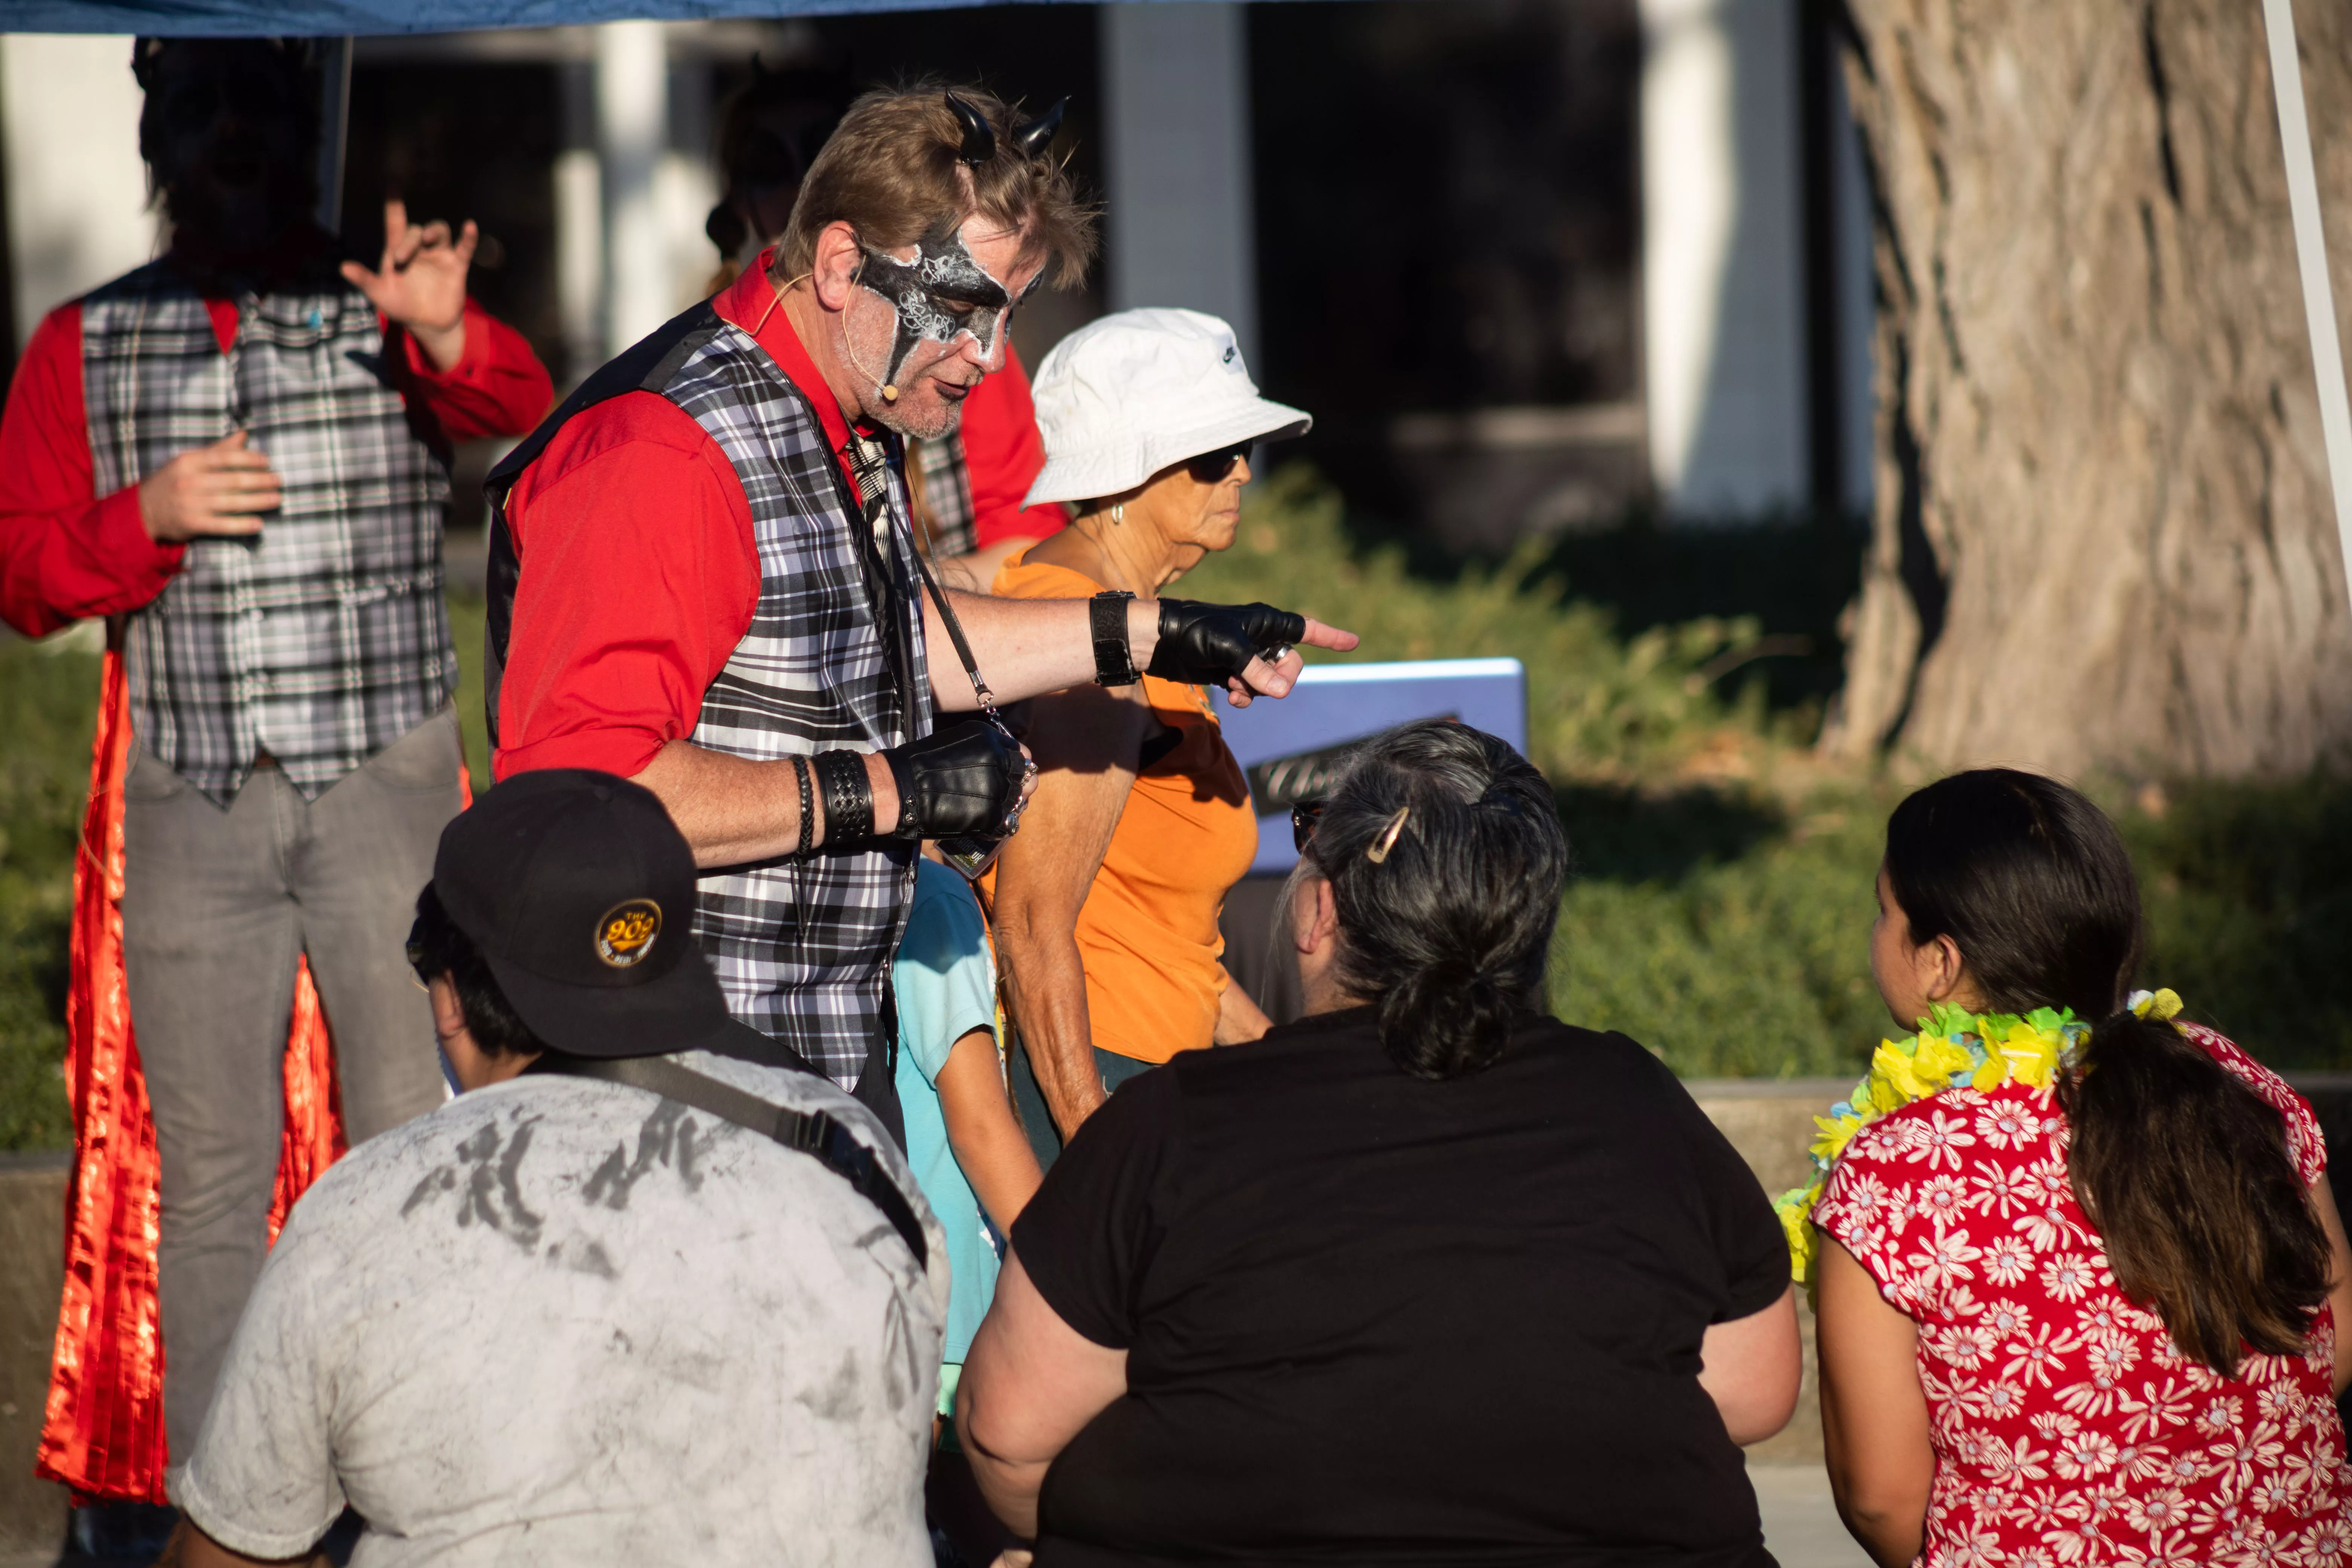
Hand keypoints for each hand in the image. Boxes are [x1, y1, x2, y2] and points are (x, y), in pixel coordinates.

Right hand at [136, 431, 281, 541]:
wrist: (144, 509)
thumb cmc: (175, 481)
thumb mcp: (190, 462)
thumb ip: (218, 450)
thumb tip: (244, 434)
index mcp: (189, 462)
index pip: (223, 457)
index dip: (248, 458)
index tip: (267, 461)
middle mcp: (189, 482)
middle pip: (231, 480)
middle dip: (259, 480)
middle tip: (279, 481)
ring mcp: (191, 504)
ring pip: (231, 502)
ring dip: (257, 501)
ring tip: (277, 498)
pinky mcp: (193, 524)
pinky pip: (223, 525)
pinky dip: (242, 525)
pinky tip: (259, 523)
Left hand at [341, 199, 475, 370]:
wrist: (427, 324)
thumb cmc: (400, 305)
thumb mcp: (379, 293)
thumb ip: (364, 279)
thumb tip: (343, 267)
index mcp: (398, 250)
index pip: (395, 221)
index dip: (394, 203)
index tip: (393, 182)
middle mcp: (419, 249)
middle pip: (415, 231)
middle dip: (408, 241)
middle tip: (401, 258)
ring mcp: (439, 255)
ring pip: (438, 231)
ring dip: (432, 231)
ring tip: (426, 240)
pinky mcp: (456, 266)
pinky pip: (464, 248)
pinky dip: (468, 238)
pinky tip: (469, 226)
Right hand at [881, 720, 1035, 840]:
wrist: (901, 787)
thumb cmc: (920, 765)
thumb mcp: (957, 743)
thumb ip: (983, 751)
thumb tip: (1001, 765)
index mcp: (990, 739)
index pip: (1021, 755)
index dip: (1016, 768)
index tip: (1009, 777)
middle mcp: (999, 760)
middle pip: (1027, 778)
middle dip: (1019, 788)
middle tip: (1004, 798)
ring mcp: (998, 788)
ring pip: (1019, 802)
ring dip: (1009, 808)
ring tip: (991, 812)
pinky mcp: (992, 813)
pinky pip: (1007, 824)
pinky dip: (998, 827)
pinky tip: (984, 825)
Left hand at [1145, 599, 1359, 706]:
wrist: (1159, 642)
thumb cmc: (1193, 632)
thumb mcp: (1228, 649)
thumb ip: (1257, 671)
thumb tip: (1283, 692)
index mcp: (1266, 621)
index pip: (1307, 629)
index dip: (1331, 637)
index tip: (1354, 643)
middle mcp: (1261, 637)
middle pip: (1291, 664)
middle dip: (1279, 678)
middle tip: (1255, 681)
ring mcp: (1247, 656)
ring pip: (1272, 682)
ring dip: (1258, 690)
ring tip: (1234, 688)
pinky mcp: (1232, 672)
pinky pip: (1253, 690)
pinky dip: (1246, 696)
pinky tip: (1230, 697)